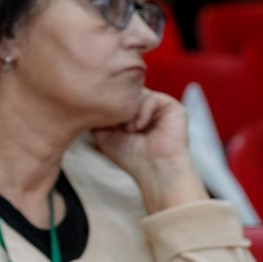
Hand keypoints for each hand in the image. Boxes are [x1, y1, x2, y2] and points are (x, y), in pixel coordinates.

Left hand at [92, 90, 204, 211]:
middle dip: (117, 107)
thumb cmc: (130, 157)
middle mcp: (146, 107)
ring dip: (128, 112)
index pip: (117, 96)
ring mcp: (160, 106)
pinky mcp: (172, 107)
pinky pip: (151, 97)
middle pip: (127, 92)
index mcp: (133, 113)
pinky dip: (141, 112)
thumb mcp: (104, 134)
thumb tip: (90, 100)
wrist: (154, 169)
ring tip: (128, 130)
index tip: (103, 123)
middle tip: (116, 126)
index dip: (107, 106)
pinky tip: (138, 127)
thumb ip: (98, 116)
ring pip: (137, 94)